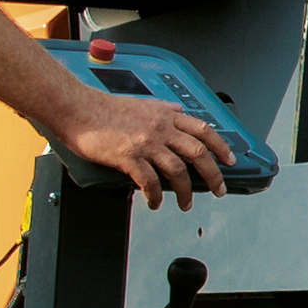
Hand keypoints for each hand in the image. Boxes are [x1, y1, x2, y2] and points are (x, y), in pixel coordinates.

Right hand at [58, 87, 237, 199]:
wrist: (78, 109)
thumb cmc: (104, 108)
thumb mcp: (143, 103)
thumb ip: (162, 109)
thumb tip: (177, 111)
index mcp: (165, 115)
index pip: (203, 130)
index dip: (221, 146)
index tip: (230, 160)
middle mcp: (160, 128)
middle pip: (197, 152)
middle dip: (213, 174)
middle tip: (218, 190)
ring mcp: (145, 142)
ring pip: (177, 170)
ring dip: (186, 191)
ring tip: (186, 204)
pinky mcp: (128, 156)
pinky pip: (149, 181)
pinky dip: (156, 195)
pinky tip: (156, 203)